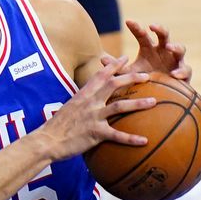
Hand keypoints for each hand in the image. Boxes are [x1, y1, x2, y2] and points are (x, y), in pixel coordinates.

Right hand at [36, 56, 156, 160]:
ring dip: (138, 104)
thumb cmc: (56, 127)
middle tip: (147, 76)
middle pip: (114, 84)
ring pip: (120, 106)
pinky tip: (144, 141)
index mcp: (83, 95)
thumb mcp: (68, 109)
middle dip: (132, 78)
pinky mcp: (95, 133)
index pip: (100, 75)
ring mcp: (93, 116)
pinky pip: (117, 135)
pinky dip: (131, 138)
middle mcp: (89, 102)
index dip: (114, 65)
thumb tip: (88, 102)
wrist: (47, 140)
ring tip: (154, 102)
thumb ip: (81, 103)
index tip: (125, 58)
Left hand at [104, 20, 191, 81]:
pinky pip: (185, 70)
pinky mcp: (183, 74)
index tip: (128, 21)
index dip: (136, 28)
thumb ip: (117, 67)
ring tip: (170, 46)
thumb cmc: (142, 80)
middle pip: (164, 35)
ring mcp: (175, 61)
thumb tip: (101, 59)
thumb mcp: (128, 73)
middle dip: (160, 29)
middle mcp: (163, 51)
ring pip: (180, 49)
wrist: (158, 96)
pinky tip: (174, 75)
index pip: (142, 34)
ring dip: (176, 46)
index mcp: (149, 49)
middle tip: (152, 26)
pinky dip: (181, 71)